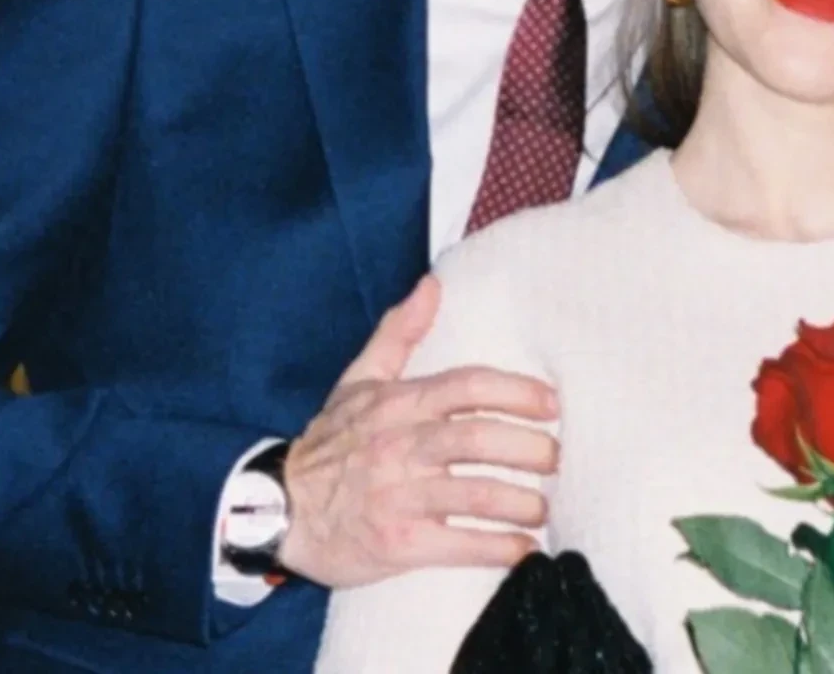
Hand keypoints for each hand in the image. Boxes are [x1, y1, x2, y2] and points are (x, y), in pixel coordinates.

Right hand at [278, 277, 560, 588]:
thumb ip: (398, 333)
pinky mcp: (398, 543)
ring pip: (477, 493)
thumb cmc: (328, 444)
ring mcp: (400, 495)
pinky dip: (499, 547)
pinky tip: (523, 548)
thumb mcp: (358, 381)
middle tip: (555, 457)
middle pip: (480, 437)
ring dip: (523, 501)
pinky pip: (460, 544)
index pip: (468, 386)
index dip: (517, 392)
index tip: (552, 404)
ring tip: (544, 507)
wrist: (278, 509)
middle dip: (530, 448)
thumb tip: (432, 284)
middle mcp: (401, 446)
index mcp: (398, 404)